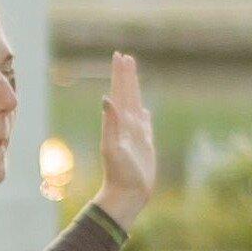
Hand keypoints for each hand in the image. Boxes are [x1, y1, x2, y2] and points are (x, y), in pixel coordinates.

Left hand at [89, 52, 155, 229]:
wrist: (126, 194)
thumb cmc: (120, 174)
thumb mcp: (113, 147)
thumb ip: (110, 123)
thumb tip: (106, 99)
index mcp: (119, 122)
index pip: (120, 92)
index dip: (120, 74)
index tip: (119, 56)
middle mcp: (126, 125)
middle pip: (127, 94)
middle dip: (126, 75)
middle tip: (125, 56)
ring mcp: (135, 134)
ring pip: (135, 105)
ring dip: (135, 89)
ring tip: (134, 75)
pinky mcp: (144, 145)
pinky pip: (145, 124)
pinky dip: (144, 114)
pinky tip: (143, 110)